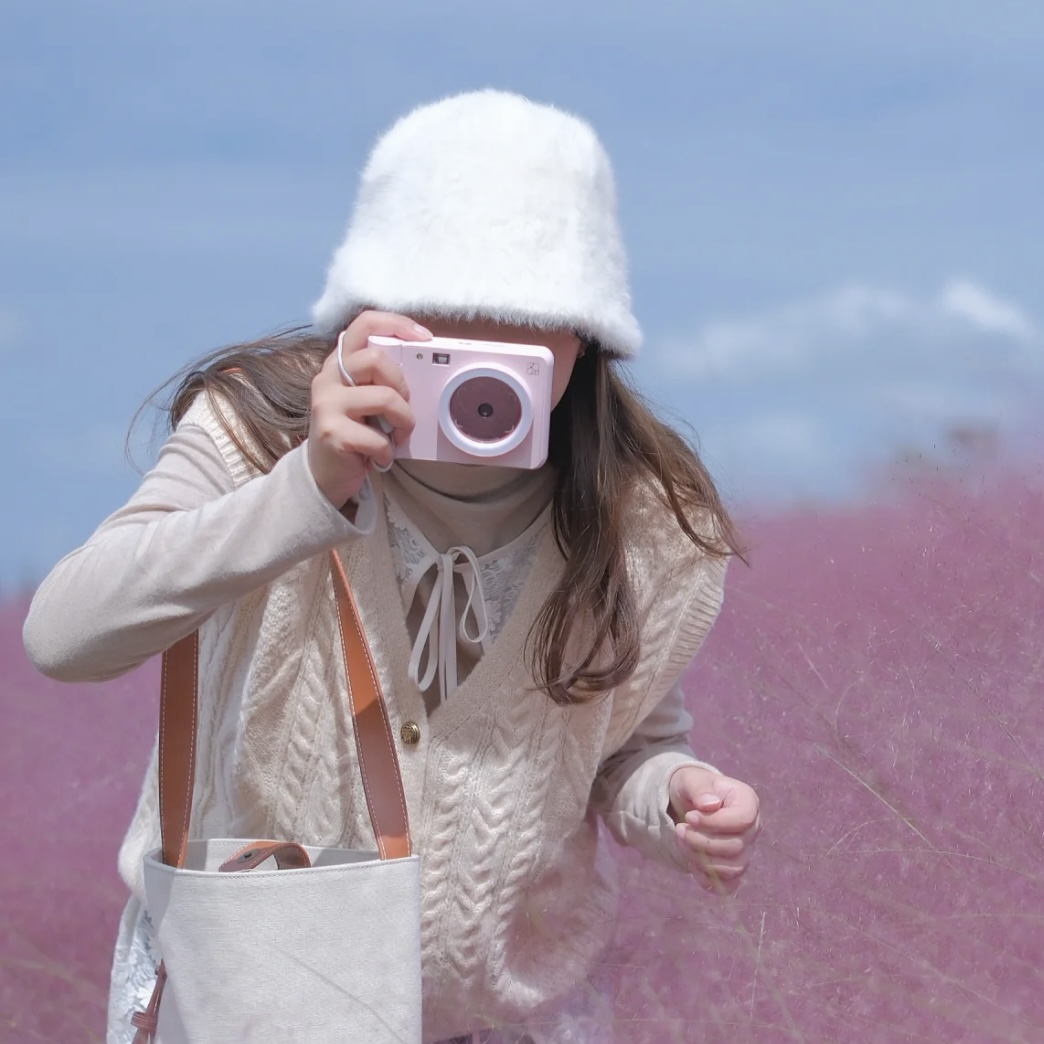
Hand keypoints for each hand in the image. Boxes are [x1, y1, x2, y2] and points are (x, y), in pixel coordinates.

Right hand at [308, 310, 431, 507]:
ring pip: (385, 397)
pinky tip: (379, 457)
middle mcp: (328, 378)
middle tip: (403, 409)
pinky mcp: (332, 432)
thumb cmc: (353, 434)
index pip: (363, 324)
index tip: (423, 337)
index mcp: (339, 364)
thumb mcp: (365, 401)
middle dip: (402, 386)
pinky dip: (387, 451)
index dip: (396, 324)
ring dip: (403, 421)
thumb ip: (380, 381)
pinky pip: (378, 438)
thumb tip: (420, 370)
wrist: (324, 475)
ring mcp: (327, 404)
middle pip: (377, 359)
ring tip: (396, 436)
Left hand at [668, 765, 761, 895]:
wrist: (687, 804)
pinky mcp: (733, 869)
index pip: (743, 819)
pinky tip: (691, 863)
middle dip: (701, 841)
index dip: (714, 822)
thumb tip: (709, 804)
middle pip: (736, 847)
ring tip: (682, 841)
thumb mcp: (691, 780)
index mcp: (748, 802)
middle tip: (679, 829)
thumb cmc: (693, 788)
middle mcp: (752, 828)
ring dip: (701, 859)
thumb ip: (700, 788)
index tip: (690, 817)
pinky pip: (727, 886)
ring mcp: (745, 851)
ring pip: (732, 868)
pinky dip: (707, 879)